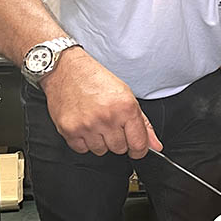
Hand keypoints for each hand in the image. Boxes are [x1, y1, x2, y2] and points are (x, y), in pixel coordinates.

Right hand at [40, 50, 162, 157]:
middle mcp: (107, 118)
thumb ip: (143, 124)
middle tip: (110, 123)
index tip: (136, 148)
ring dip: (100, 141)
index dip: (139, 149)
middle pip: (120, 149)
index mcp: (125, 108)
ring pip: (101, 151)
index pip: (138, 144)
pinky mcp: (69, 130)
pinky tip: (84, 125)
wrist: (65, 70)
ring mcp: (87, 125)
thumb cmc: (95, 79)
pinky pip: (82, 149)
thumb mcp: (126, 96)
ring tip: (95, 122)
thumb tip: (155, 145)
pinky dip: (84, 141)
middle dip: (117, 140)